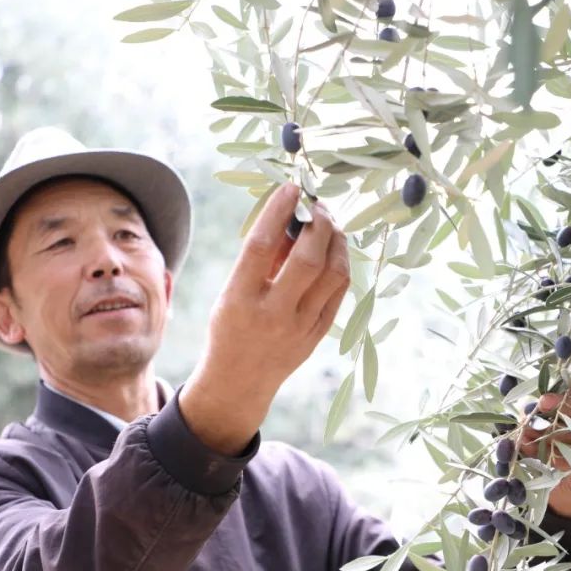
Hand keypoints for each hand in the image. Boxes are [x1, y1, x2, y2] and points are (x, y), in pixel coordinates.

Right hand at [179, 182, 349, 454]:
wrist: (239, 381)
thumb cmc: (231, 327)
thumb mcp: (231, 292)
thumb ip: (261, 259)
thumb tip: (293, 219)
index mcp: (240, 299)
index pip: (261, 246)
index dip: (279, 211)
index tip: (291, 188)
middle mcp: (273, 314)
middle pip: (308, 259)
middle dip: (319, 223)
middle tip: (318, 205)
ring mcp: (300, 327)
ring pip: (333, 274)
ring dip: (337, 241)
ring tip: (330, 225)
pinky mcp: (318, 335)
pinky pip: (339, 291)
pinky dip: (339, 264)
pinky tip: (334, 250)